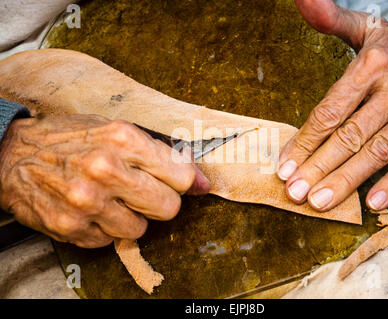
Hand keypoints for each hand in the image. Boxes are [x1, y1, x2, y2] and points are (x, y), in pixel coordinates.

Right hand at [0, 115, 209, 247]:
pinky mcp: (72, 227)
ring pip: (140, 230)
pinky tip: (91, 209)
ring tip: (110, 199)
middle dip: (159, 202)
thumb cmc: (70, 139)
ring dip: (130, 218)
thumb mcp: (117, 130)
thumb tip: (202, 183)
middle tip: (140, 192)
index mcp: (123, 139)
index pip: (181, 176)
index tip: (182, 185)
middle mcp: (106, 170)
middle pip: (168, 208)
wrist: (13, 154)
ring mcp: (87, 202)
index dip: (185, 183)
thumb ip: (162, 155)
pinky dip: (105, 229)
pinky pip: (111, 241)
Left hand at [278, 0, 387, 211]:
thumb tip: (302, 0)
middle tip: (295, 191)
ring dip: (348, 180)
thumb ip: (330, 19)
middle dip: (319, 166)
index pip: (330, 111)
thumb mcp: (365, 27)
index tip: (286, 164)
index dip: (305, 140)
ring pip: (378, 152)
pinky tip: (375, 202)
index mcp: (372, 65)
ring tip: (321, 201)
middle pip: (350, 135)